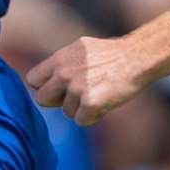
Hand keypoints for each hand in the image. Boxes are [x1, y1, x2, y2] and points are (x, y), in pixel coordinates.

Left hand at [25, 35, 145, 125]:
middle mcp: (64, 73)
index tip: (56, 89)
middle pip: (43, 100)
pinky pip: (81, 121)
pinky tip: (104, 102)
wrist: (136, 58)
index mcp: (60, 58)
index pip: (32, 79)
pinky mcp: (90, 102)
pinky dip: (92, 116)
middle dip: (57, 101)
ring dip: (80, 108)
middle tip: (76, 96)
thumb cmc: (111, 54)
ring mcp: (77, 88)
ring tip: (98, 93)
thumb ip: (62, 63)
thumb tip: (49, 77)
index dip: (44, 87)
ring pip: (66, 112)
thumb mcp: (81, 49)